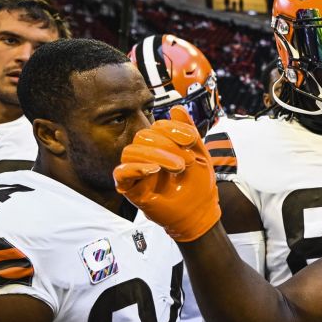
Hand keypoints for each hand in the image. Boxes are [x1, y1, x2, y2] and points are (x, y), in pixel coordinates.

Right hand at [114, 106, 220, 241]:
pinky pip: (120, 172)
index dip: (172, 128)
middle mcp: (145, 156)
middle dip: (167, 145)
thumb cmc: (198, 185)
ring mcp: (136, 172)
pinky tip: (154, 170)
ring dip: (156, 155)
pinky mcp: (130, 188)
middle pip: (142, 136)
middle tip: (186, 162)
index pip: (155, 127)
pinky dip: (136, 168)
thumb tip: (176, 108)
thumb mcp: (198, 154)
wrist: (200, 212)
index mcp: (160, 146)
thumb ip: (188, 131)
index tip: (191, 140)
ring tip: (177, 167)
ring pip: (131, 151)